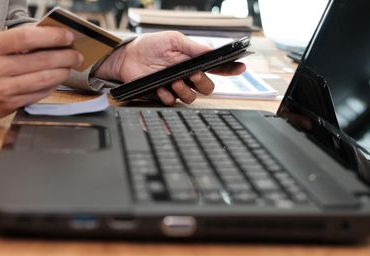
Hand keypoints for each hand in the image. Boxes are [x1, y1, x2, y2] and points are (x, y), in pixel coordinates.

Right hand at [0, 26, 82, 120]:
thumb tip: (55, 37)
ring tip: (69, 67)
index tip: (68, 37)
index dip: (51, 36)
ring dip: (62, 72)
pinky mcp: (10, 105)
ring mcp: (1, 89)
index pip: (26, 37)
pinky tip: (57, 80)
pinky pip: (39, 94)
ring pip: (43, 79)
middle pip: (40, 60)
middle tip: (76, 55)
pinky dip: (52, 86)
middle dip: (64, 57)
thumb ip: (22, 40)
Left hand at [94, 31, 245, 104]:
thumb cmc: (151, 46)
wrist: (128, 57)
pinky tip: (161, 87)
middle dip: (203, 82)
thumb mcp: (173, 40)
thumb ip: (193, 47)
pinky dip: (168, 95)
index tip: (240, 68)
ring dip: (185, 90)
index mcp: (194, 61)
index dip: (230, 69)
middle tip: (194, 75)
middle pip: (208, 87)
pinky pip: (173, 102)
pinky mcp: (165, 95)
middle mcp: (189, 76)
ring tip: (175, 81)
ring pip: (193, 97)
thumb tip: (211, 52)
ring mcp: (177, 86)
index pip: (217, 67)